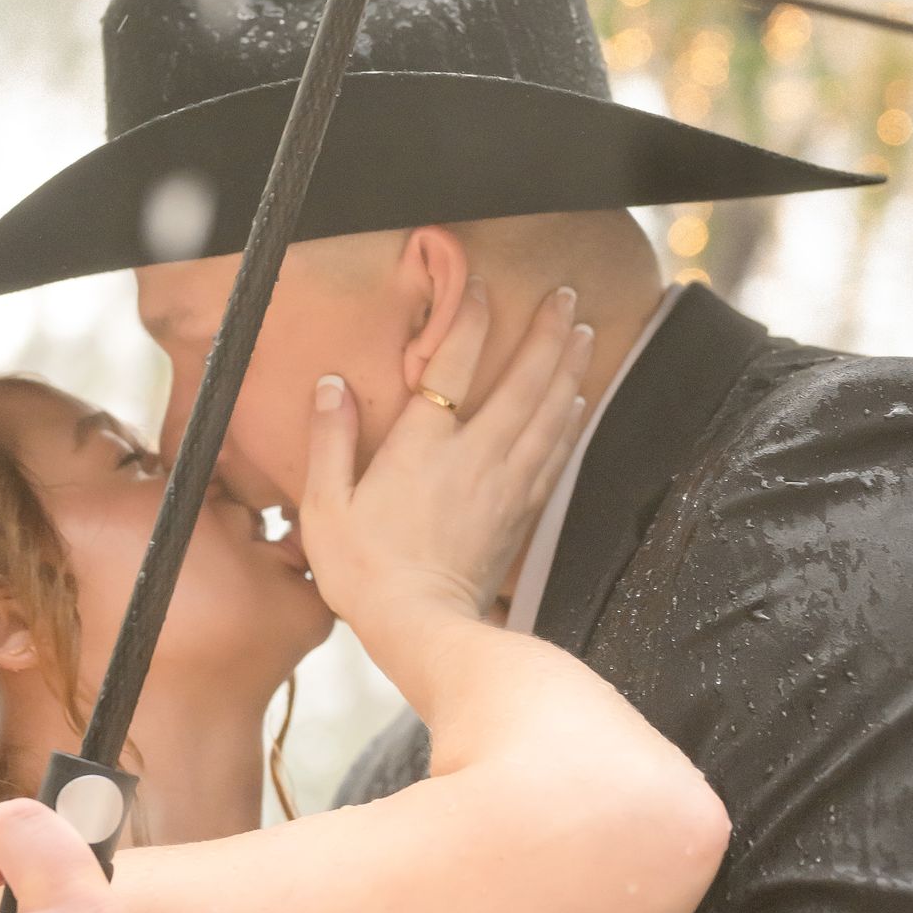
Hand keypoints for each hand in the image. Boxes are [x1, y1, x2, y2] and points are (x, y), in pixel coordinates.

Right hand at [301, 280, 590, 701]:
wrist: (420, 628)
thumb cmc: (364, 570)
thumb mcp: (325, 506)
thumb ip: (330, 440)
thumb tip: (331, 385)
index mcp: (423, 446)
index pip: (454, 365)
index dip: (471, 319)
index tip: (482, 284)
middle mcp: (475, 456)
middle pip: (523, 381)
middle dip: (548, 333)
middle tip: (568, 296)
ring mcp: (504, 484)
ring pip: (548, 413)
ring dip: (569, 368)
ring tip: (587, 332)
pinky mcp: (520, 513)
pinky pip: (553, 456)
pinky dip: (568, 422)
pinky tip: (577, 402)